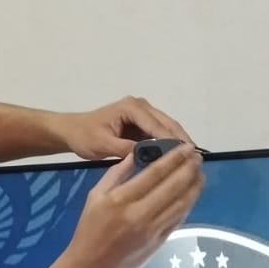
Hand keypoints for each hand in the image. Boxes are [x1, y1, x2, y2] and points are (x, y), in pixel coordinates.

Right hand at [56, 142, 204, 267]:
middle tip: (198, 156)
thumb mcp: (95, 197)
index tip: (185, 147)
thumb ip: (116, 174)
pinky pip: (178, 219)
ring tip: (200, 173)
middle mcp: (140, 214)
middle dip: (189, 168)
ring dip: (194, 186)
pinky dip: (188, 205)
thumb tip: (135, 155)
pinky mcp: (159, 243)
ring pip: (181, 203)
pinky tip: (192, 194)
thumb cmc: (89, 231)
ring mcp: (153, 230)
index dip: (174, 158)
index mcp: (122, 200)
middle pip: (173, 186)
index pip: (155, 173)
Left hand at [57, 96, 194, 160]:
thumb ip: (126, 149)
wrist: (72, 131)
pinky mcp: (141, 123)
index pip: (158, 125)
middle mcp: (141, 106)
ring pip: (166, 128)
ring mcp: (142, 113)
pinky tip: (177, 159)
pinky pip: (159, 133)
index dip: (173, 141)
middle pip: (168, 124)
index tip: (187, 156)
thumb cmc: (85, 136)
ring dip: (177, 143)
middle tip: (196, 160)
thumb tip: (149, 156)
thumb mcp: (103, 145)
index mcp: (132, 108)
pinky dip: (168, 145)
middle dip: (182, 141)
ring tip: (191, 160)